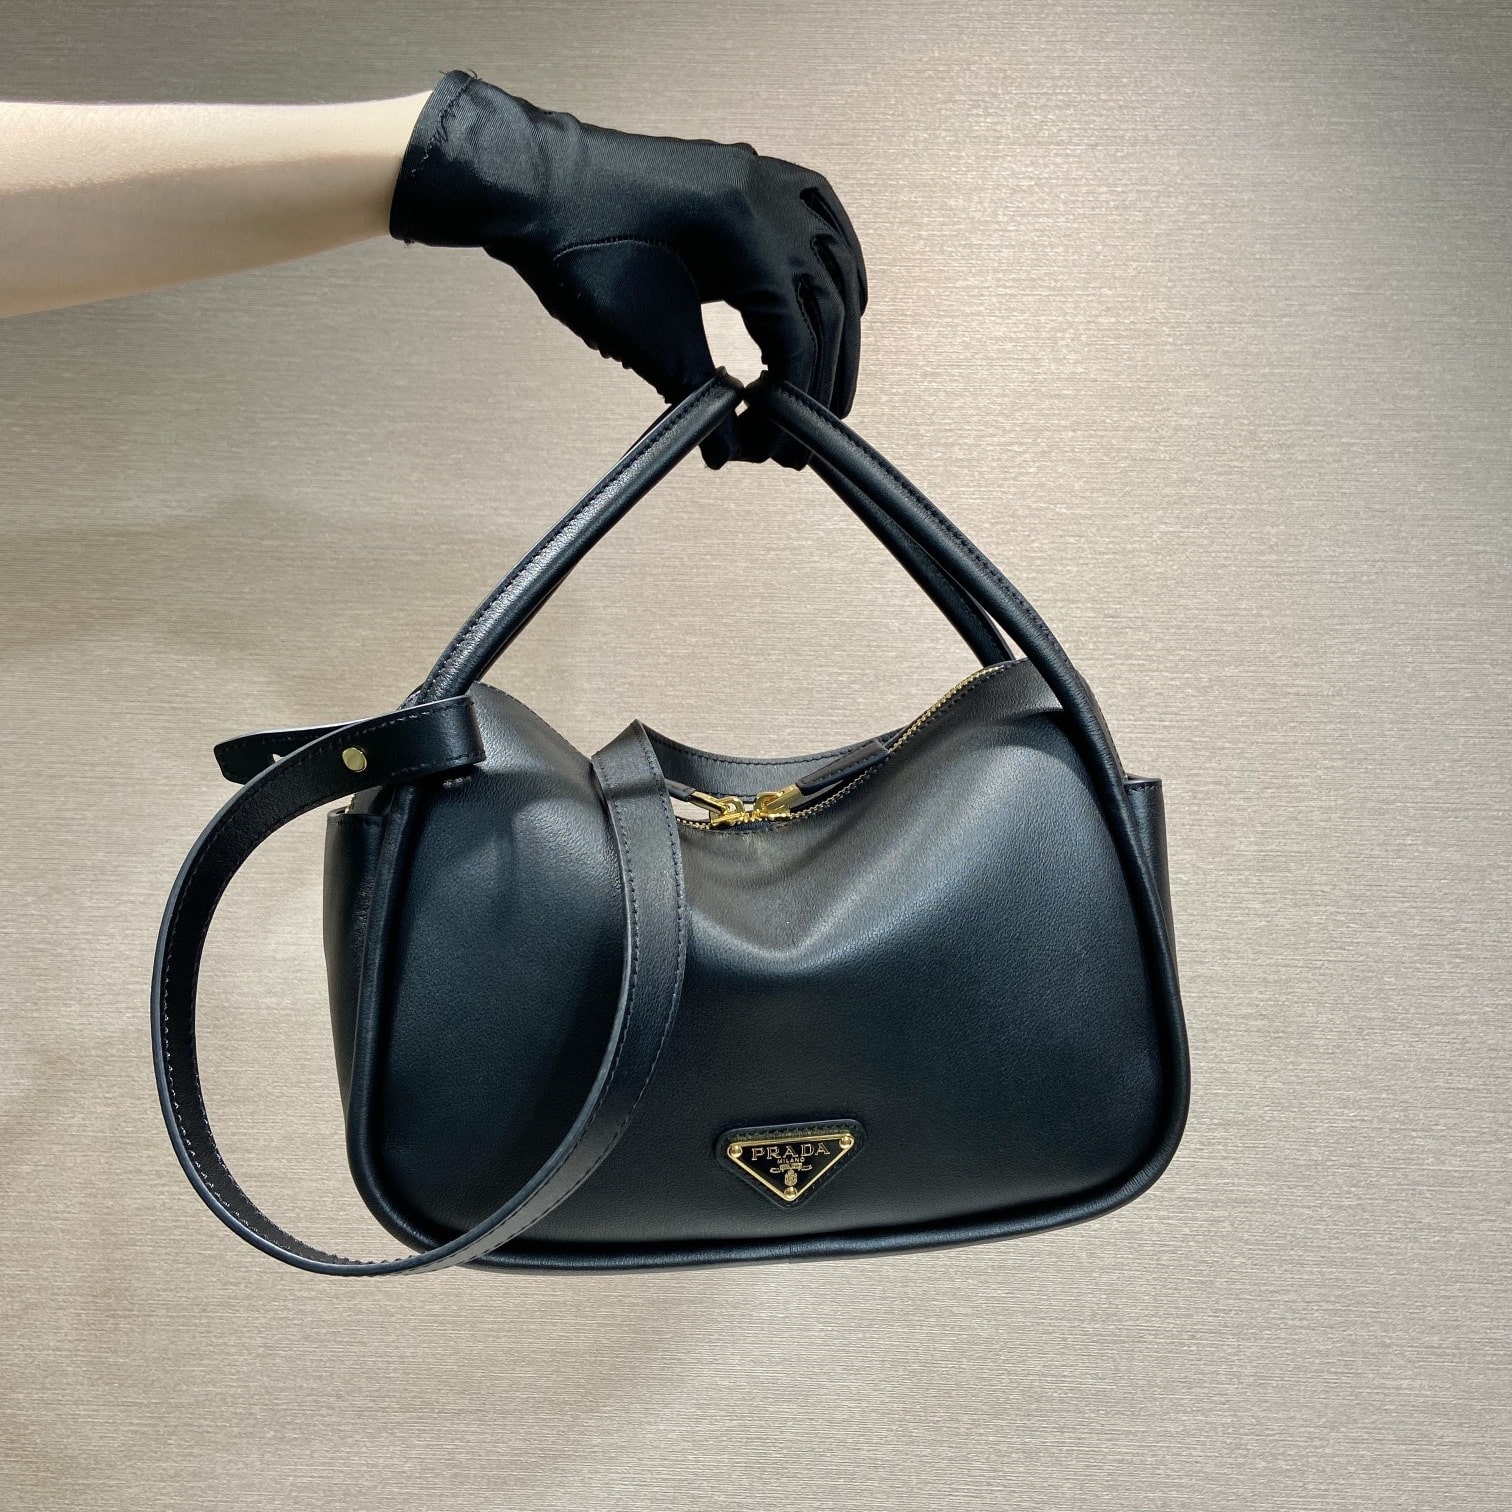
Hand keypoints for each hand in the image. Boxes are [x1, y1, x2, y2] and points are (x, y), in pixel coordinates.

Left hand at [389, 69, 866, 467]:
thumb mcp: (641, 336)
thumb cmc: (573, 251)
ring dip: (840, 326)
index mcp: (737, 224)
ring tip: (830, 383)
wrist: (534, 188)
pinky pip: (818, 213)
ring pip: (833, 257)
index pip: (797, 327)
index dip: (799, 395)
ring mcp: (758, 175)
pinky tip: (842, 296)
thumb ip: (697, 393)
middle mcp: (760, 191)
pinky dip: (836, 261)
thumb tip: (732, 450)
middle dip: (826, 373)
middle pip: (827, 297)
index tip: (785, 441)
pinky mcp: (747, 175)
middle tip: (815, 428)